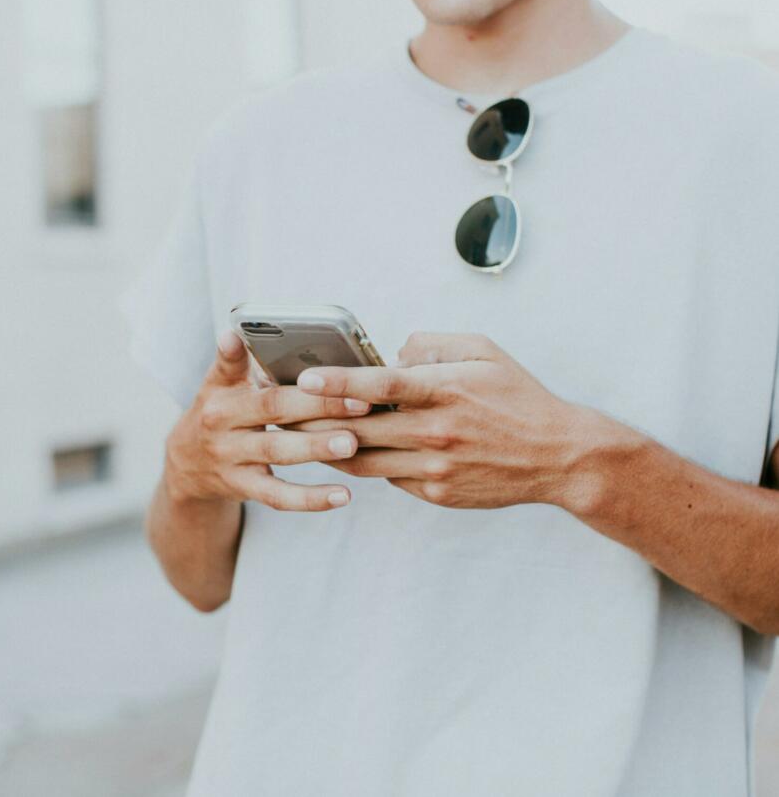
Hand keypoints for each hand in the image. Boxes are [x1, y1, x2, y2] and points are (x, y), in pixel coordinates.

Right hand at [163, 331, 371, 511]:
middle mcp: (221, 421)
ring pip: (277, 451)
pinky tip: (343, 495)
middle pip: (271, 408)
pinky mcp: (242, 487)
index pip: (229, 366)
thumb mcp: (219, 383)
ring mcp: (231, 457)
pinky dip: (310, 499)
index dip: (235, 352)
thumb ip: (238, 361)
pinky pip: (278, 496)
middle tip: (359, 401)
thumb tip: (245, 331)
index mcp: (220, 388)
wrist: (185, 465)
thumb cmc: (221, 412)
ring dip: (316, 447)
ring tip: (351, 443)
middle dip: (317, 403)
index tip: (238, 337)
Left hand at [288, 332, 594, 509]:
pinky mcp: (435, 492)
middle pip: (359, 427)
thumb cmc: (518, 396)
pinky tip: (346, 452)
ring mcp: (434, 466)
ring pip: (364, 459)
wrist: (556, 456)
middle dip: (314, 419)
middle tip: (280, 411)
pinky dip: (365, 463)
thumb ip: (433, 344)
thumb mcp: (483, 351)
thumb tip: (392, 354)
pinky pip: (387, 477)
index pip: (381, 384)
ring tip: (297, 434)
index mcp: (445, 390)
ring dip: (328, 447)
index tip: (304, 378)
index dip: (338, 381)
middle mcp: (435, 430)